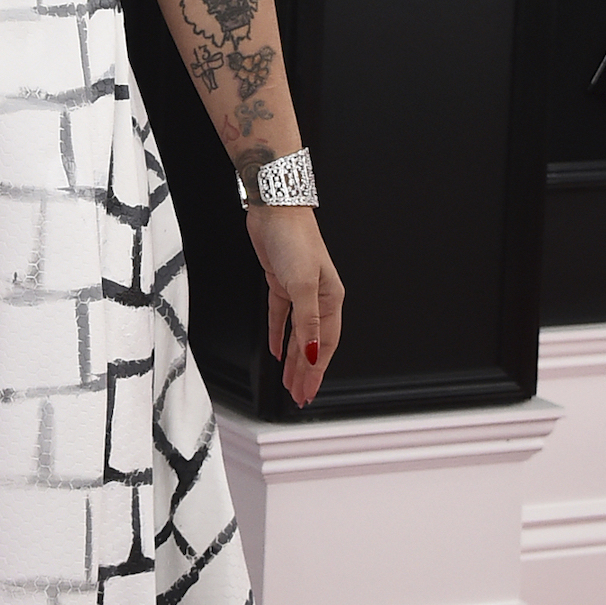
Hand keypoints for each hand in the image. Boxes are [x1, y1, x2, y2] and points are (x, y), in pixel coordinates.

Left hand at [248, 204, 343, 407]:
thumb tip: (312, 352)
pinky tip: (277, 350)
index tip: (308, 391)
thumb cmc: (294, 239)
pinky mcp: (281, 283)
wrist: (275, 210)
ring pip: (297, 334)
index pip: (325, 346)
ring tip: (289, 381)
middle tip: (299, 394)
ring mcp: (300, 291)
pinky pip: (281, 317)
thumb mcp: (302, 285)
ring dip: (293, 359)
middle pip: (312, 344)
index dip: (316, 372)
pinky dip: (279, 335)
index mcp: (331, 299)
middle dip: (305, 371)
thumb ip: (307, 322)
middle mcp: (319, 297)